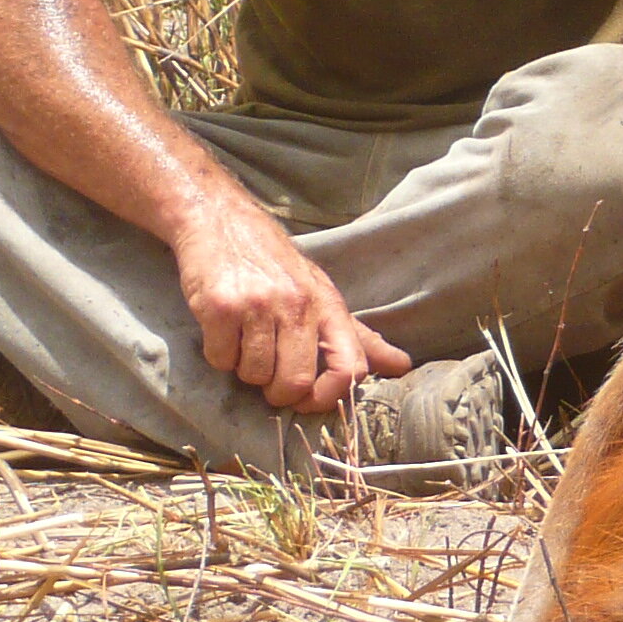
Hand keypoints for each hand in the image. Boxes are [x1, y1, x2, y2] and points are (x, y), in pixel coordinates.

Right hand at [171, 190, 409, 413]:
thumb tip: (402, 366)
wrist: (221, 221)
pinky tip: (225, 329)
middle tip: (269, 374)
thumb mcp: (322, 294)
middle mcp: (299, 304)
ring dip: (246, 369)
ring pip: (255, 376)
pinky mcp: (221, 307)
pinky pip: (222, 361)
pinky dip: (220, 354)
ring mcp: (259, 305)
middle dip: (279, 392)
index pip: (350, 369)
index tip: (309, 400)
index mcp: (328, 306)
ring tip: (247, 339)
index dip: (329, 397)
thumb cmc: (276, 265)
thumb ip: (359, 336)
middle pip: (296, 383)